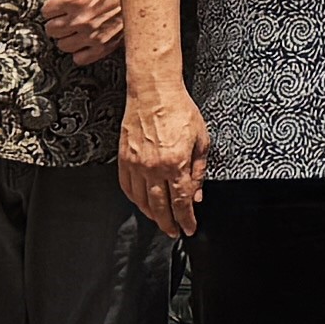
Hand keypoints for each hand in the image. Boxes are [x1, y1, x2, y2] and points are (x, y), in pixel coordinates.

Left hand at [34, 0, 118, 58]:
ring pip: (63, 45)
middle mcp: (80, 19)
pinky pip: (80, 58)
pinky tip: (84, 41)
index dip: (52, 6)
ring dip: (66, 37)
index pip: (46, 11)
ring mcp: (91, 35)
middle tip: (65, 16)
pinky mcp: (103, 46)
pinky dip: (80, 52)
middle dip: (57, 22)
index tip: (58, 4)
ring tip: (74, 28)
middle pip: (52, 30)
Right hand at [118, 80, 209, 241]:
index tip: (189, 228)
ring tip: (160, 220)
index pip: (181, 202)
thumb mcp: (201, 140)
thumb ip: (199, 171)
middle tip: (174, 232)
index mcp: (176, 164)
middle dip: (168, 223)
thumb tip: (197, 195)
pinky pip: (127, 187)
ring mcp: (136, 164)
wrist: (153, 91)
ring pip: (142, 200)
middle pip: (160, 207)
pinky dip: (135, 199)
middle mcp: (153, 168)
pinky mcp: (124, 158)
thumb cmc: (179, 110)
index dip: (186, 219)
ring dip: (151, 214)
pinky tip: (142, 203)